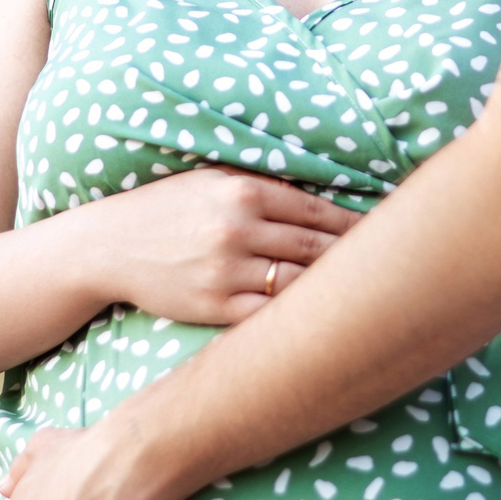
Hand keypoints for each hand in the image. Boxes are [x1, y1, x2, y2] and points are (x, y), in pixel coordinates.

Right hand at [88, 167, 359, 325]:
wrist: (109, 246)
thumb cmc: (167, 208)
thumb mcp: (212, 179)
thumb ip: (262, 185)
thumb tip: (319, 194)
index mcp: (243, 191)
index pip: (317, 211)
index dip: (355, 223)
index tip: (385, 231)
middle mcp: (238, 229)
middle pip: (317, 247)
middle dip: (357, 257)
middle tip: (392, 264)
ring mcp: (226, 271)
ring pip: (299, 283)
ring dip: (333, 289)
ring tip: (366, 294)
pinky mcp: (214, 306)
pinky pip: (268, 316)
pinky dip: (296, 317)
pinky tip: (320, 320)